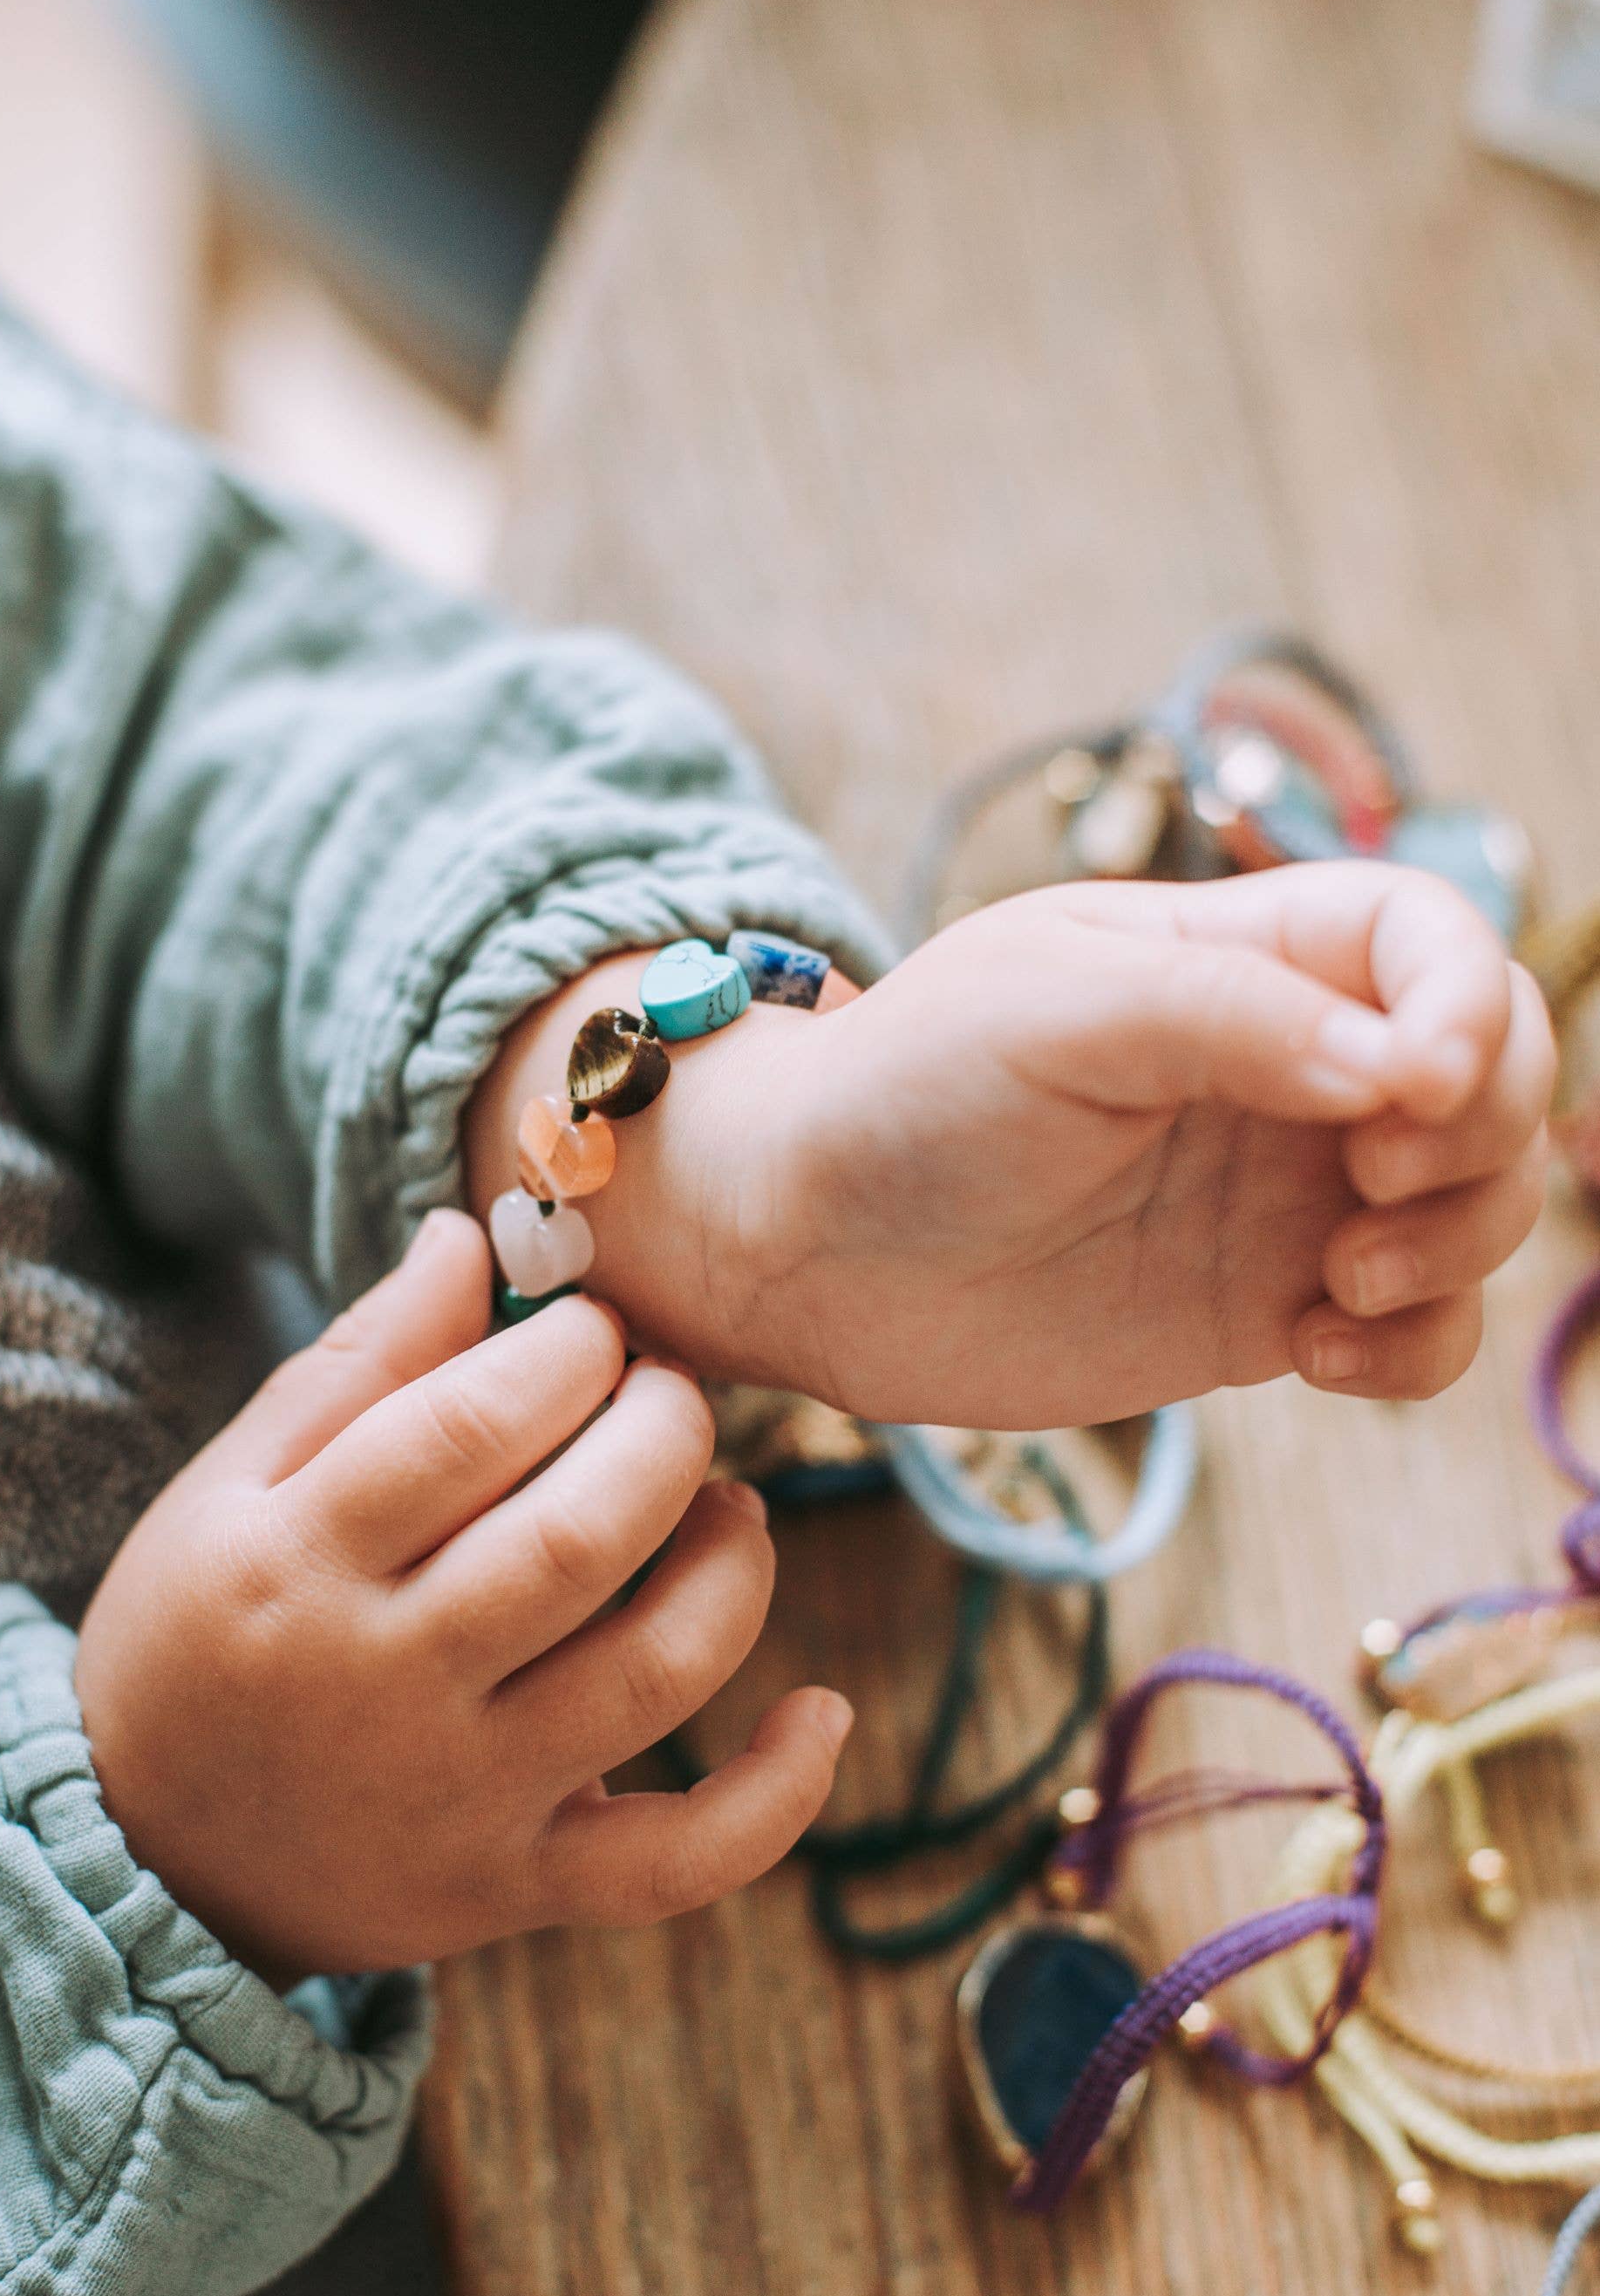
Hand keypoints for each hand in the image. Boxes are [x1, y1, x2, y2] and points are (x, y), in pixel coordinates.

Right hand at [74, 1212, 850, 1981]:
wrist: (152, 1861)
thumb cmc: (202, 1635)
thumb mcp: (232, 1487)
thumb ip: (359, 1365)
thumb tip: (466, 1236)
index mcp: (299, 1561)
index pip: (468, 1429)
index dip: (567, 1354)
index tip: (597, 1330)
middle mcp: (385, 1686)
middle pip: (577, 1542)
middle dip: (663, 1436)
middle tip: (672, 1393)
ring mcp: (462, 1799)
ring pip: (651, 1677)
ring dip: (731, 1568)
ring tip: (731, 1507)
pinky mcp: (518, 1889)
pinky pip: (676, 1862)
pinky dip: (771, 1798)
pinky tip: (819, 1710)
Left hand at [469, 863, 1552, 1428]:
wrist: (801, 1247)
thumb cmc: (904, 1091)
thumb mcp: (1053, 1007)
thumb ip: (1231, 1017)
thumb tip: (1403, 1065)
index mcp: (1244, 954)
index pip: (1433, 940)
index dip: (1470, 1003)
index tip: (1416, 1087)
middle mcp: (1291, 1068)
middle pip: (1493, 1078)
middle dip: (1478, 1141)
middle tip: (1365, 1194)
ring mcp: (1289, 1193)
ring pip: (1477, 1208)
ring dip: (1456, 1251)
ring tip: (1331, 1285)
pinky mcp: (1270, 1307)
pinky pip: (1418, 1330)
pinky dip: (1416, 1349)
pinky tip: (1313, 1354)